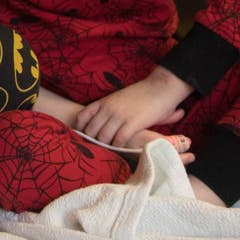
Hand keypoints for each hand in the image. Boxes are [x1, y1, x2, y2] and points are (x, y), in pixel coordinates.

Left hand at [75, 66, 192, 148]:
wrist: (159, 87)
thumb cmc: (141, 93)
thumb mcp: (119, 98)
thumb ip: (109, 108)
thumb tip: (100, 121)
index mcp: (104, 101)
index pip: (83, 116)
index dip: (80, 129)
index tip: (82, 137)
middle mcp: (109, 108)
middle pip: (91, 130)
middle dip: (92, 141)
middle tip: (96, 149)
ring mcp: (120, 116)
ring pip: (103, 137)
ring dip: (105, 146)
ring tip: (108, 151)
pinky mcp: (132, 123)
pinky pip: (119, 140)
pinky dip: (118, 147)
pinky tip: (121, 149)